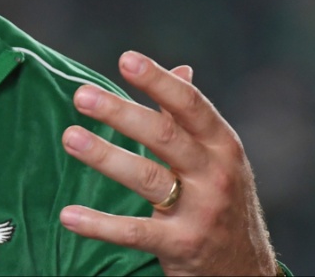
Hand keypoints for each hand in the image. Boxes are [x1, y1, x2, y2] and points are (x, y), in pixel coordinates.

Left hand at [58, 51, 276, 275]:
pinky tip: (68, 215)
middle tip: (81, 95)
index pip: (190, 105)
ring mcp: (200, 212)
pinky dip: (100, 225)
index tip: (126, 59)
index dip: (158, 81)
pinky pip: (135, 232)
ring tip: (70, 138)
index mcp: (223, 146)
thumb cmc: (224, 201)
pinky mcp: (181, 245)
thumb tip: (180, 69)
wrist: (246, 269)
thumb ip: (192, 117)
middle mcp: (215, 175)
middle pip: (164, 137)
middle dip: (121, 113)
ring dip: (105, 156)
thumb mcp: (219, 158)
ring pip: (146, 178)